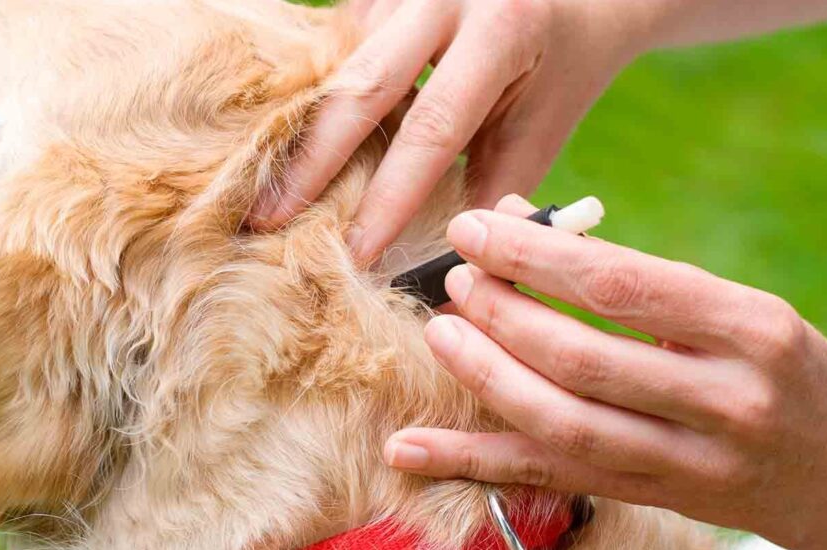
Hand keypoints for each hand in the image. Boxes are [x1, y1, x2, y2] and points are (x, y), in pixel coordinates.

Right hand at [248, 0, 660, 262]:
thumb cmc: (560, 69)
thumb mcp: (544, 128)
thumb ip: (494, 190)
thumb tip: (444, 266)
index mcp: (498, 30)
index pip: (433, 126)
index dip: (391, 195)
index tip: (358, 252)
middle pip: (361, 86)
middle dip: (313, 162)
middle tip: (267, 222)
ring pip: (337, 67)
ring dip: (303, 134)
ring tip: (266, 197)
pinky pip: (333, 54)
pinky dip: (313, 108)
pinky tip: (288, 156)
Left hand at [383, 195, 826, 548]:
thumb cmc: (781, 367)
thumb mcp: (738, 310)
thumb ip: (642, 282)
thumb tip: (523, 232)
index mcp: (751, 327)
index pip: (624, 285)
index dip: (536, 255)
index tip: (475, 226)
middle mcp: (728, 398)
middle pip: (586, 358)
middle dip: (504, 316)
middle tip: (456, 281)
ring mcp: (696, 462)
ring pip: (566, 425)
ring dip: (487, 380)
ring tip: (441, 336)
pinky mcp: (662, 500)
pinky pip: (555, 479)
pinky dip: (476, 462)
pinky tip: (413, 447)